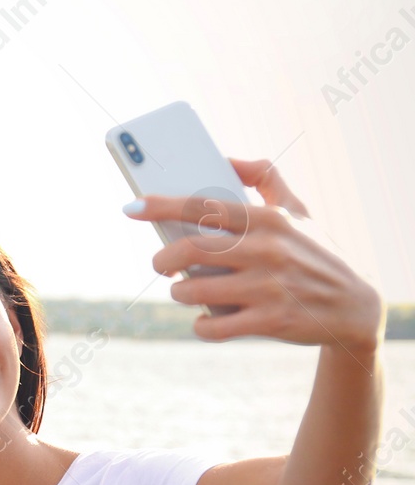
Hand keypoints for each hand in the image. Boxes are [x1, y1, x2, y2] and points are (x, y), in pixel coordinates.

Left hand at [127, 158, 381, 358]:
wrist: (354, 307)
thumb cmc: (316, 254)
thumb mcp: (299, 212)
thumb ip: (267, 179)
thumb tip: (228, 157)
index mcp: (268, 219)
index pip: (203, 206)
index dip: (160, 205)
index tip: (131, 206)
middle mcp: (266, 250)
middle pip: (188, 250)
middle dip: (161, 260)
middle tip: (160, 265)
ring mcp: (268, 287)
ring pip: (192, 290)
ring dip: (179, 293)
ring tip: (186, 291)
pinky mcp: (270, 320)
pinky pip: (212, 326)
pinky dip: (200, 326)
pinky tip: (205, 320)